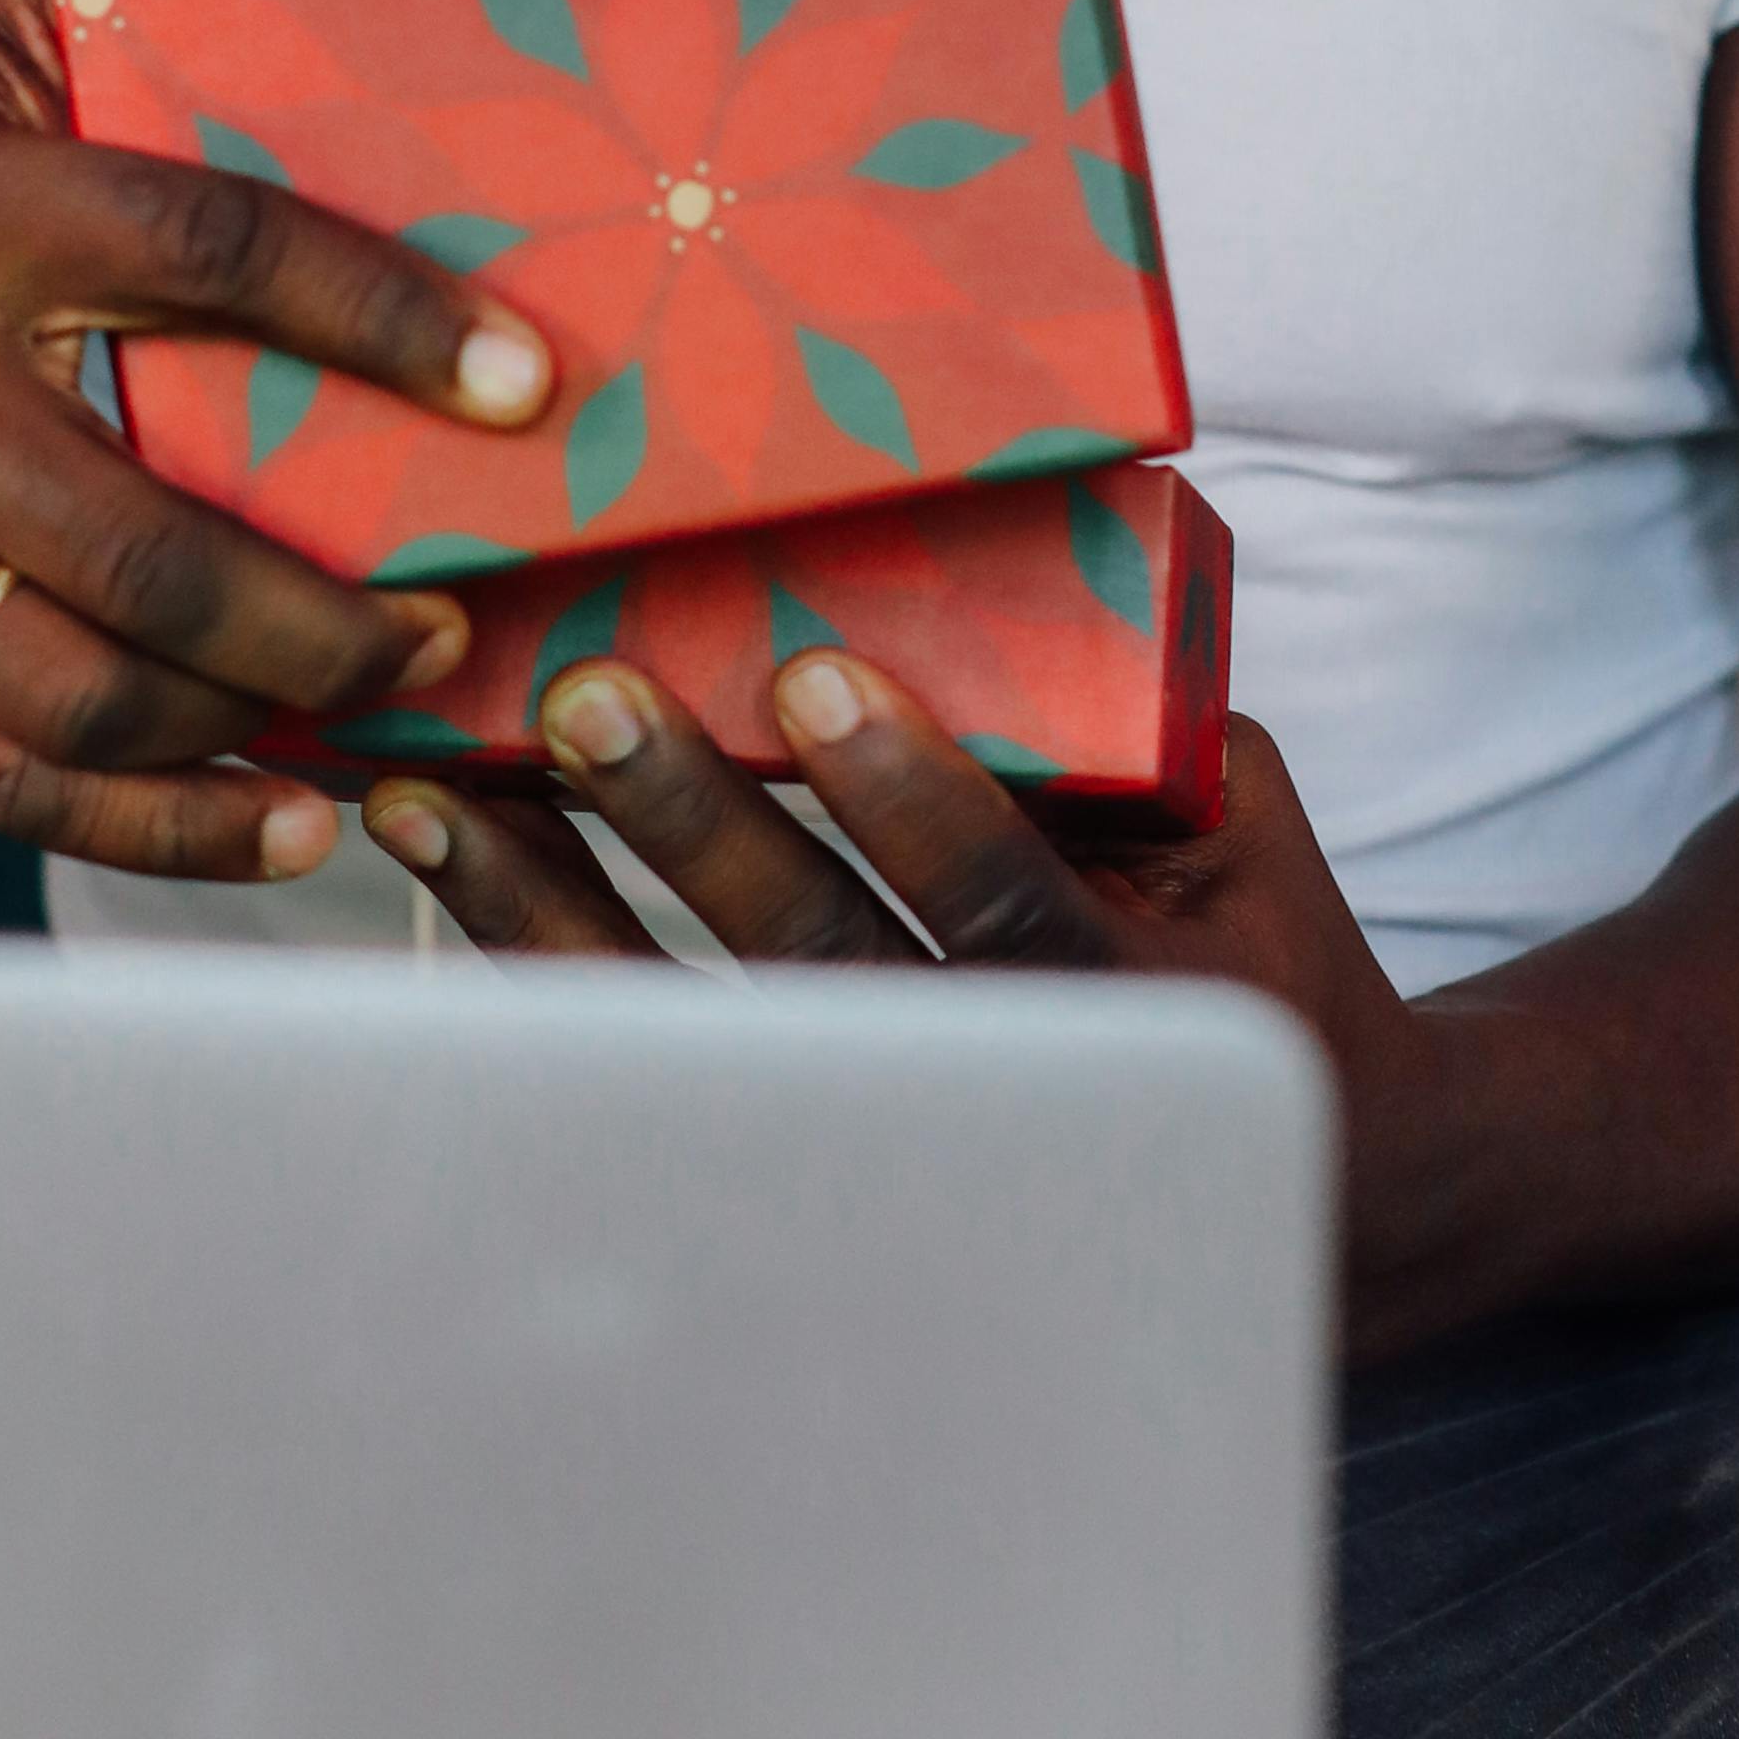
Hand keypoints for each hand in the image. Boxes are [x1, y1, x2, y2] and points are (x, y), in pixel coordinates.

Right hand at [0, 0, 556, 883]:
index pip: (201, 250)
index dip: (379, 316)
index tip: (532, 381)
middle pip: (145, 531)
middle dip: (331, 596)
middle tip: (465, 603)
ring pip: (86, 678)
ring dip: (267, 709)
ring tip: (399, 688)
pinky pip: (14, 781)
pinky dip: (168, 828)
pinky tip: (299, 821)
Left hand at [357, 638, 1414, 1132]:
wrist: (1298, 1172)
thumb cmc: (1254, 943)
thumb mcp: (1233, 824)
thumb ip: (1121, 723)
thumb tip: (974, 567)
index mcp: (1127, 1002)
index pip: (1004, 903)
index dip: (908, 794)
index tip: (815, 674)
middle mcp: (994, 1089)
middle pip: (819, 976)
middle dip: (693, 834)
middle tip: (585, 703)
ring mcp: (883, 1143)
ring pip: (690, 1038)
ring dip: (551, 908)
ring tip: (440, 792)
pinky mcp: (792, 1150)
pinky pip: (635, 1062)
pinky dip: (526, 955)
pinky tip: (440, 861)